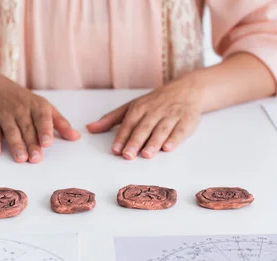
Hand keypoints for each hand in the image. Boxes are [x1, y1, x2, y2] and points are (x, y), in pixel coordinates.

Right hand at [0, 76, 79, 162]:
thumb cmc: (26, 103)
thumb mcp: (45, 108)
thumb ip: (60, 124)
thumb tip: (76, 137)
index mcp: (37, 106)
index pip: (42, 118)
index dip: (45, 130)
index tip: (47, 143)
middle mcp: (20, 109)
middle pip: (27, 128)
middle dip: (31, 144)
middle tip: (36, 159)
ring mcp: (5, 114)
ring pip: (11, 131)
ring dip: (16, 145)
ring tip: (21, 158)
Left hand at [86, 74, 202, 158]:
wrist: (187, 90)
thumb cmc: (155, 102)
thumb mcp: (132, 106)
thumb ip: (111, 119)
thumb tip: (89, 128)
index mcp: (140, 108)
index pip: (129, 123)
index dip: (122, 137)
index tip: (115, 150)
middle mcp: (155, 111)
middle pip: (144, 128)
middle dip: (136, 141)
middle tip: (128, 155)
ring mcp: (172, 116)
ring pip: (162, 130)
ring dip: (154, 142)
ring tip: (147, 155)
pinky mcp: (187, 121)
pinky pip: (180, 130)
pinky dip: (175, 139)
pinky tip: (168, 148)